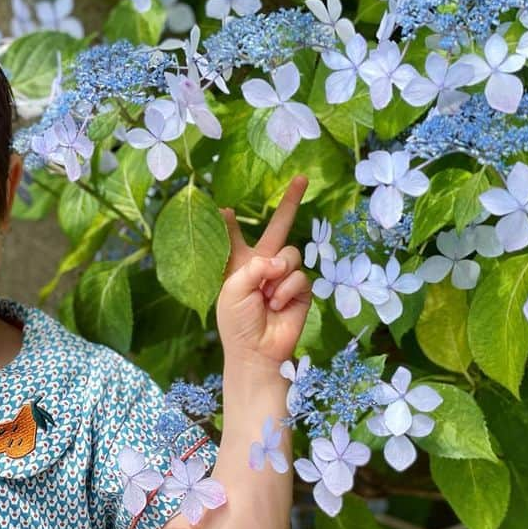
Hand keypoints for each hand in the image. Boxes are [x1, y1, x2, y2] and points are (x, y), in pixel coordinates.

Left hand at [216, 176, 310, 366]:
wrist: (256, 350)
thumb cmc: (236, 321)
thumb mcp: (233, 288)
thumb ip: (255, 265)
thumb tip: (281, 263)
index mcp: (240, 263)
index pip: (236, 237)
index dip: (232, 223)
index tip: (224, 208)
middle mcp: (264, 265)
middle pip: (279, 227)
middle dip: (291, 202)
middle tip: (302, 178)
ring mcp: (284, 276)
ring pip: (291, 253)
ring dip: (277, 275)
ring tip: (265, 297)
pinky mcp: (300, 289)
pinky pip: (298, 276)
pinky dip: (286, 290)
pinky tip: (276, 305)